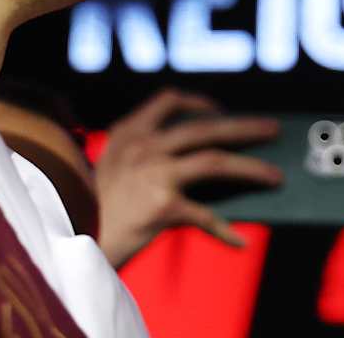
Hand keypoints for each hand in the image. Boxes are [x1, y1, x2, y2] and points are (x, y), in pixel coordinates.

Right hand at [92, 88, 282, 267]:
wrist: (67, 239)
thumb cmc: (87, 211)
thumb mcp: (107, 171)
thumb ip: (138, 160)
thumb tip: (193, 169)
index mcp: (128, 134)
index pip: (168, 100)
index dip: (198, 102)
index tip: (218, 110)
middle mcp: (143, 146)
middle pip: (205, 127)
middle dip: (244, 127)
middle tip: (273, 129)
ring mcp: (153, 173)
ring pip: (216, 161)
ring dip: (251, 168)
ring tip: (276, 177)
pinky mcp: (161, 205)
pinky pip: (204, 215)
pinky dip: (223, 230)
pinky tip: (239, 241)